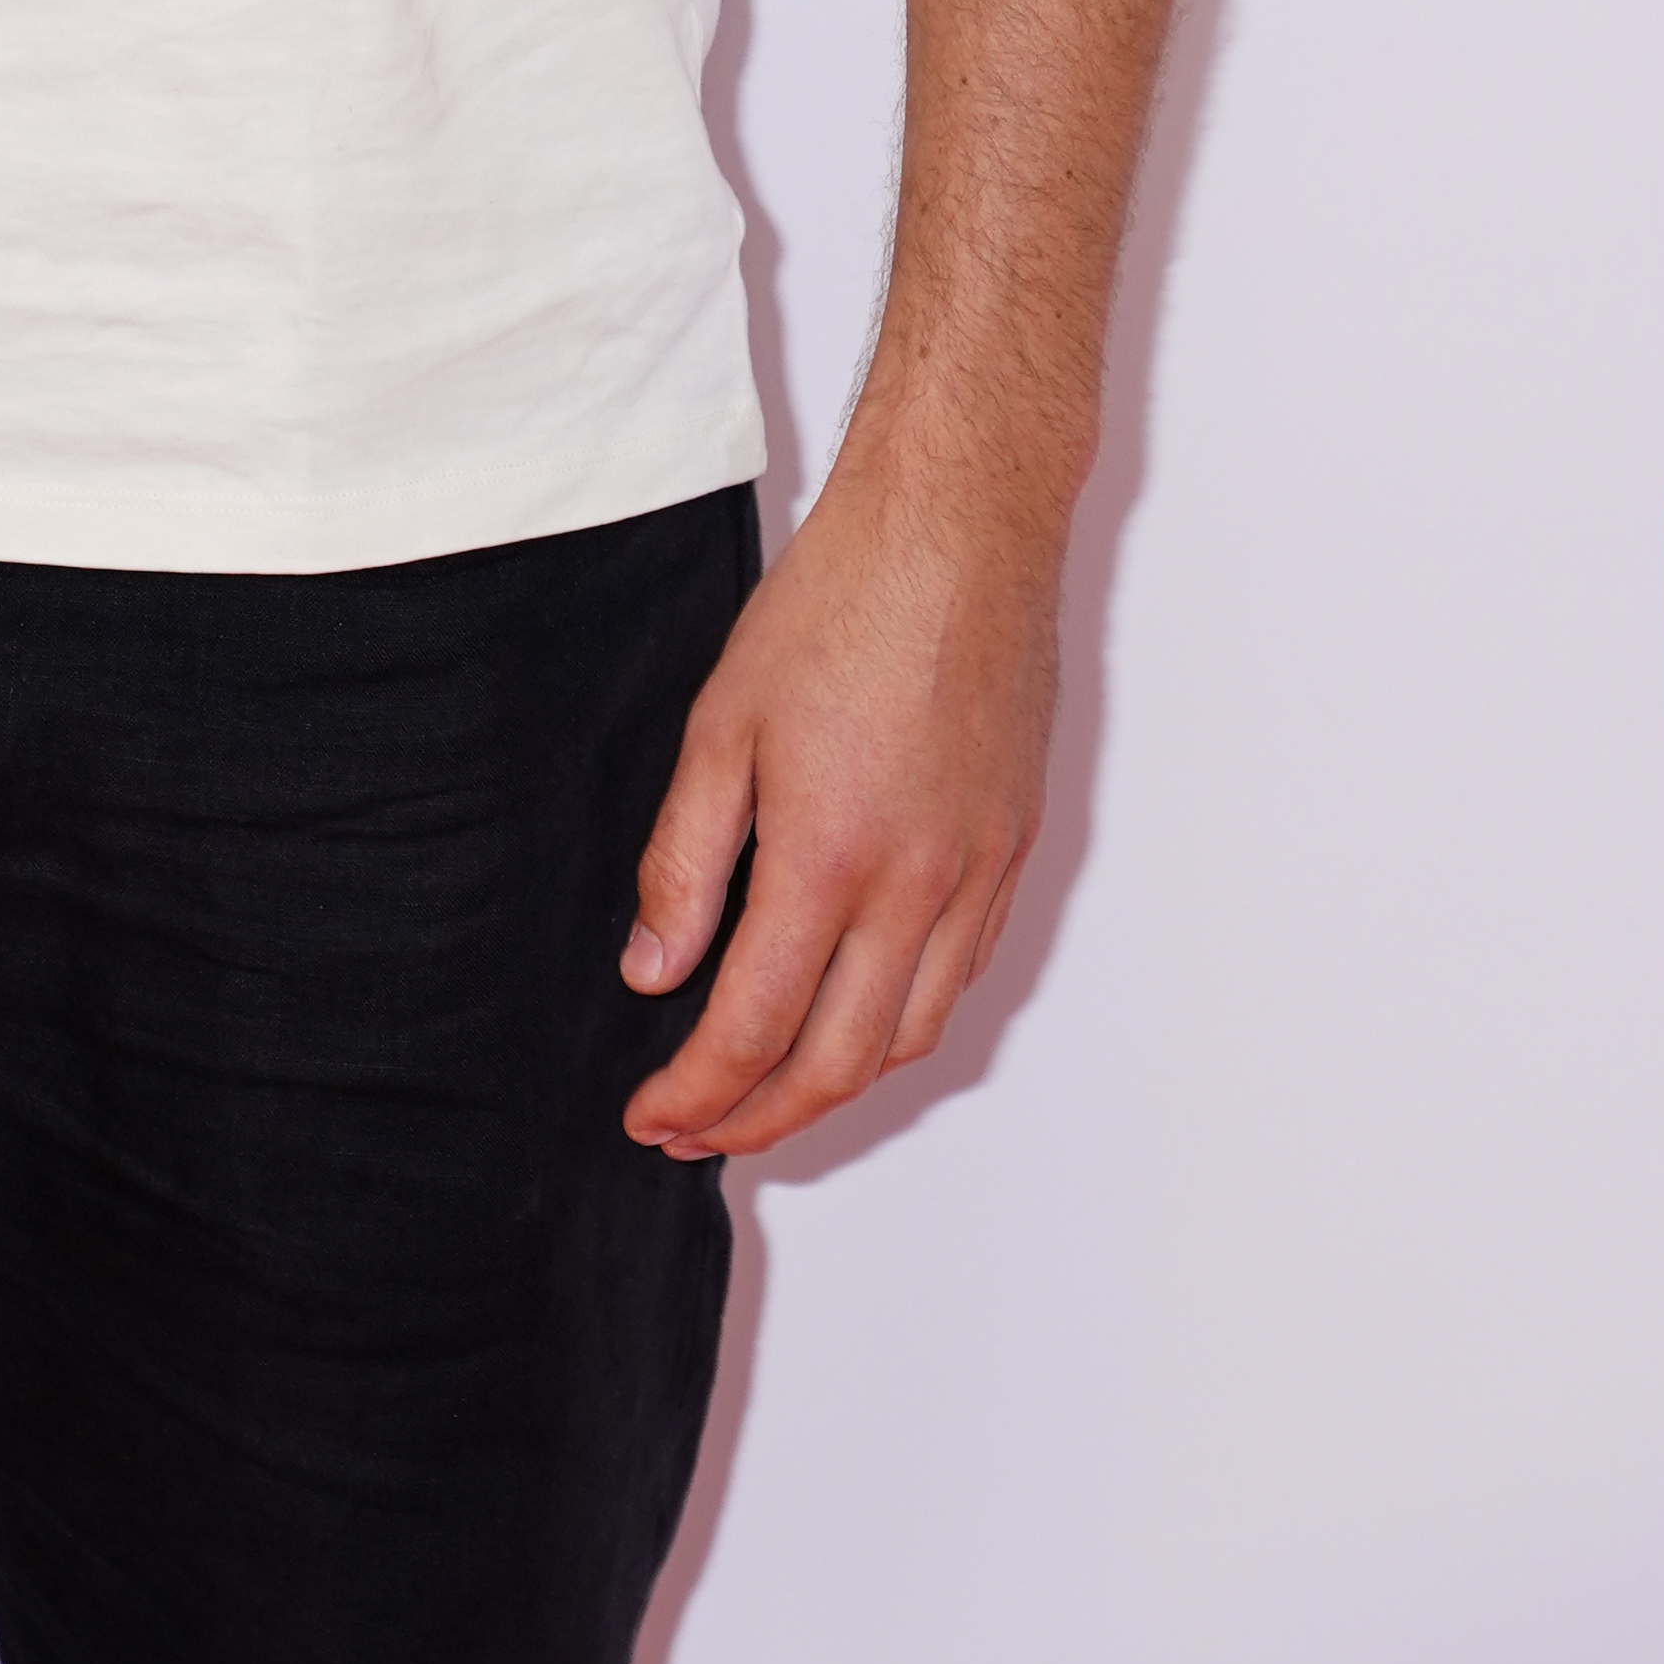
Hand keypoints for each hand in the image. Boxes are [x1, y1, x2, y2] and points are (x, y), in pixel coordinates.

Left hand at [617, 455, 1060, 1159]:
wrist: (960, 531)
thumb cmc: (837, 604)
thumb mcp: (722, 723)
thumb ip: (685, 860)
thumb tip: (653, 972)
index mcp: (831, 856)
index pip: (753, 1026)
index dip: (696, 1092)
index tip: (650, 1116)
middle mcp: (919, 886)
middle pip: (841, 1063)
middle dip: (760, 1118)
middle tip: (695, 1133)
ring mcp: (978, 874)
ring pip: (911, 1034)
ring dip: (836, 1085)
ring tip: (766, 1094)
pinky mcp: (1013, 849)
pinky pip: (959, 975)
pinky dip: (902, 1022)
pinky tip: (855, 1015)